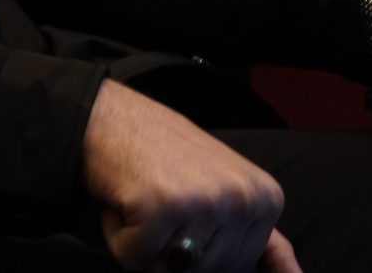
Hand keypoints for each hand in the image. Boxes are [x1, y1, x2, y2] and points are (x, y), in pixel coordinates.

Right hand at [81, 80, 300, 271]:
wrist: (105, 114)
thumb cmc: (158, 154)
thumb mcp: (224, 188)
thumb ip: (265, 240)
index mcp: (266, 198)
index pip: (238, 267)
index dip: (199, 248)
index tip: (184, 208)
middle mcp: (244, 199)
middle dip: (172, 250)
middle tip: (157, 203)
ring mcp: (205, 202)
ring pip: (173, 272)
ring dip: (145, 246)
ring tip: (142, 201)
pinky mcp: (162, 207)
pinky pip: (136, 258)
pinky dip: (120, 237)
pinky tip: (125, 200)